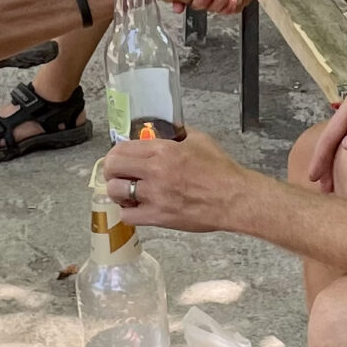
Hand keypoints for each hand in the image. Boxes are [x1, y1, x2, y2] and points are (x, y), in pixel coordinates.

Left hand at [102, 128, 249, 233]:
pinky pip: (128, 216)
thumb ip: (176, 133)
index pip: (121, 148)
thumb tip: (162, 129)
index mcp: (163, 149)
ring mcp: (155, 195)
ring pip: (115, 191)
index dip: (116, 153)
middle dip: (111, 170)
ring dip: (117, 191)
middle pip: (112, 167)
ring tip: (127, 192)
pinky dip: (128, 212)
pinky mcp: (158, 217)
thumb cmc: (221, 170)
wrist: (234, 198)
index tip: (120, 158)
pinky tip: (137, 208)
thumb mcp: (199, 139)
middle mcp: (155, 171)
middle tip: (118, 174)